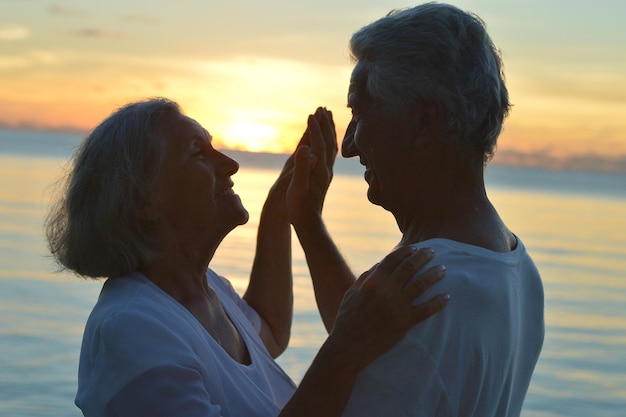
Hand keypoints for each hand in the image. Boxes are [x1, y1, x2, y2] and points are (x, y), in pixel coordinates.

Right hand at [287, 108, 336, 226]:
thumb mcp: (297, 187)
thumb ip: (302, 167)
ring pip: (332, 146)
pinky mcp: (325, 175)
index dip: (315, 129)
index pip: (319, 144)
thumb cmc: (299, 206)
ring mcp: (327, 172)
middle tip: (321, 108)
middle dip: (325, 124)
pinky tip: (327, 139)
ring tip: (327, 116)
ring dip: (329, 130)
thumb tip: (305, 148)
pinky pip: (330, 153)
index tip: (312, 114)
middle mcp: (326, 168)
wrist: (309, 222)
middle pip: (329, 141)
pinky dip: (329, 140)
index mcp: (319, 169)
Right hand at [326, 246, 448, 370]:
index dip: (406, 251)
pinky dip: (438, 302)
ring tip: (443, 269)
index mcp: (373, 281)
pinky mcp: (405, 322)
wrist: (350, 345)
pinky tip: (447, 297)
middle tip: (432, 251)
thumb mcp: (352, 293)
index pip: (393, 259)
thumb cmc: (348, 318)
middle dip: (423, 256)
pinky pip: (427, 309)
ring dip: (434, 274)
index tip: (415, 248)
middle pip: (410, 267)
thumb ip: (366, 277)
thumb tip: (380, 264)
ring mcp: (397, 306)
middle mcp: (387, 290)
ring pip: (421, 284)